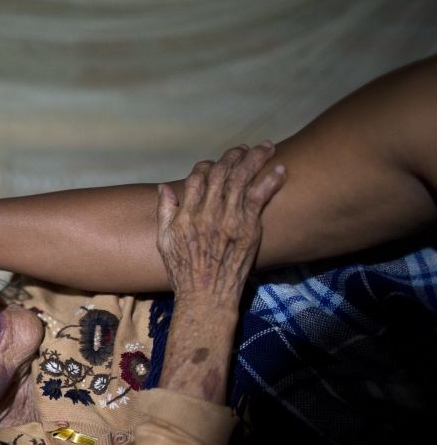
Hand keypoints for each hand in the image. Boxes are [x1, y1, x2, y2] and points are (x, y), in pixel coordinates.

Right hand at [156, 142, 285, 305]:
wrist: (206, 297)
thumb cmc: (183, 273)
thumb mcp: (164, 242)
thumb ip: (165, 212)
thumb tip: (164, 188)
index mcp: (186, 215)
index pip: (197, 177)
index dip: (206, 165)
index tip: (213, 164)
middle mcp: (207, 212)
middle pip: (221, 172)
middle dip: (233, 155)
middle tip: (243, 148)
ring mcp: (229, 219)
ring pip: (242, 178)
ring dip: (255, 158)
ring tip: (266, 147)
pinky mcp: (248, 228)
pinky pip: (260, 197)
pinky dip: (271, 181)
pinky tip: (280, 169)